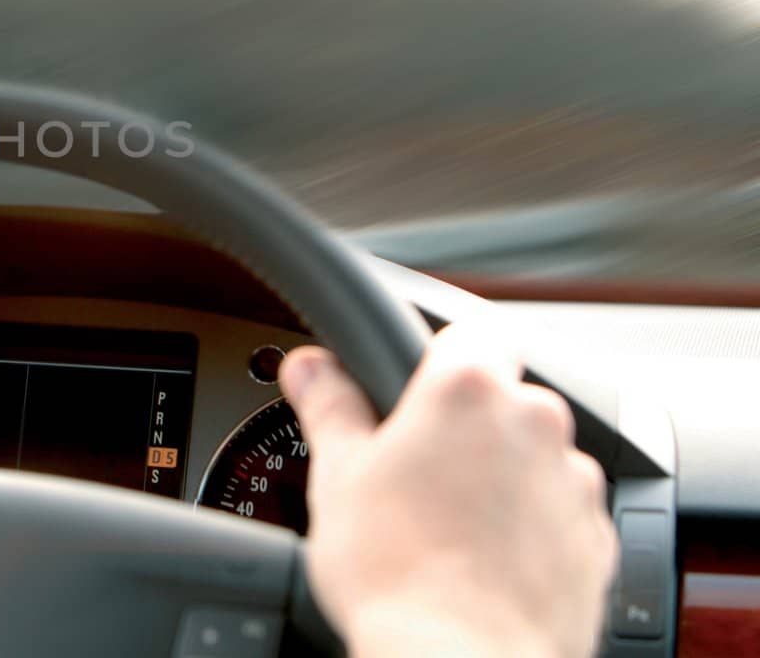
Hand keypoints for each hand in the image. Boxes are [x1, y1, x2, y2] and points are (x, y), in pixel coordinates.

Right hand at [279, 323, 617, 657]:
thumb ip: (328, 405)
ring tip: (445, 527)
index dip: (435, 353)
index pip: (467, 329)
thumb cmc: (397, 574)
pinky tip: (481, 559)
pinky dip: (528, 526)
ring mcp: (575, 483)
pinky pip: (559, 512)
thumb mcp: (338, 476)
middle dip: (461, 426)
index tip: (410, 384)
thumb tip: (308, 366)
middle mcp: (535, 423)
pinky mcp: (596, 540)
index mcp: (468, 390)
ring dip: (498, 476)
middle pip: (499, 397)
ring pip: (532, 456)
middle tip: (411, 472)